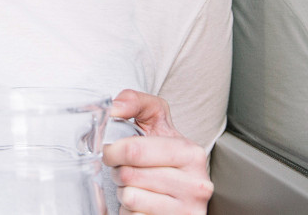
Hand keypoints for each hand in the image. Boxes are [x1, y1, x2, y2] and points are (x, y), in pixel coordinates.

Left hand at [102, 90, 213, 214]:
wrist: (181, 189)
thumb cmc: (165, 155)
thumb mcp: (157, 122)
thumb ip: (136, 103)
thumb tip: (114, 107)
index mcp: (191, 153)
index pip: (134, 151)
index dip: (113, 151)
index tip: (112, 151)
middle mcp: (195, 184)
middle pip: (129, 175)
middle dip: (118, 171)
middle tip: (124, 168)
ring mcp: (187, 210)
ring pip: (129, 198)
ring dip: (124, 191)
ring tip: (137, 185)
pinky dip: (130, 210)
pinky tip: (143, 202)